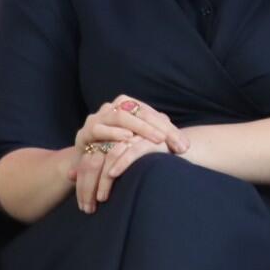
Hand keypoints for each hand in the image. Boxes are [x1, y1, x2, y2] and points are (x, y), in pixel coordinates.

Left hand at [71, 136, 171, 213]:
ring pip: (108, 157)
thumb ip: (96, 164)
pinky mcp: (148, 138)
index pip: (87, 162)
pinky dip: (121, 162)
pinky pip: (131, 150)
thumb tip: (68, 176)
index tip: (83, 205)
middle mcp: (115, 135)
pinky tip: (113, 174)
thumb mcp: (118, 159)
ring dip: (103, 181)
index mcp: (104, 138)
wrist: (175, 144)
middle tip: (88, 208)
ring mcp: (132, 135)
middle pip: (93, 161)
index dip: (83, 184)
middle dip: (88, 187)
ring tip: (101, 199)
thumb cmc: (144, 155)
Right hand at [73, 95, 188, 155]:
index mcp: (126, 107)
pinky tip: (128, 138)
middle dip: (160, 128)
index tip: (185, 146)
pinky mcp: (84, 133)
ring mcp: (97, 119)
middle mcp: (112, 109)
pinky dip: (114, 132)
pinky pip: (100, 129)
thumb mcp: (140, 143)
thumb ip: (158, 138)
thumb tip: (185, 143)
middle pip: (139, 112)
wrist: (87, 163)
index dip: (170, 129)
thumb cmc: (117, 150)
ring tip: (159, 139)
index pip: (151, 113)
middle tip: (177, 144)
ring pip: (121, 116)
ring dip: (141, 127)